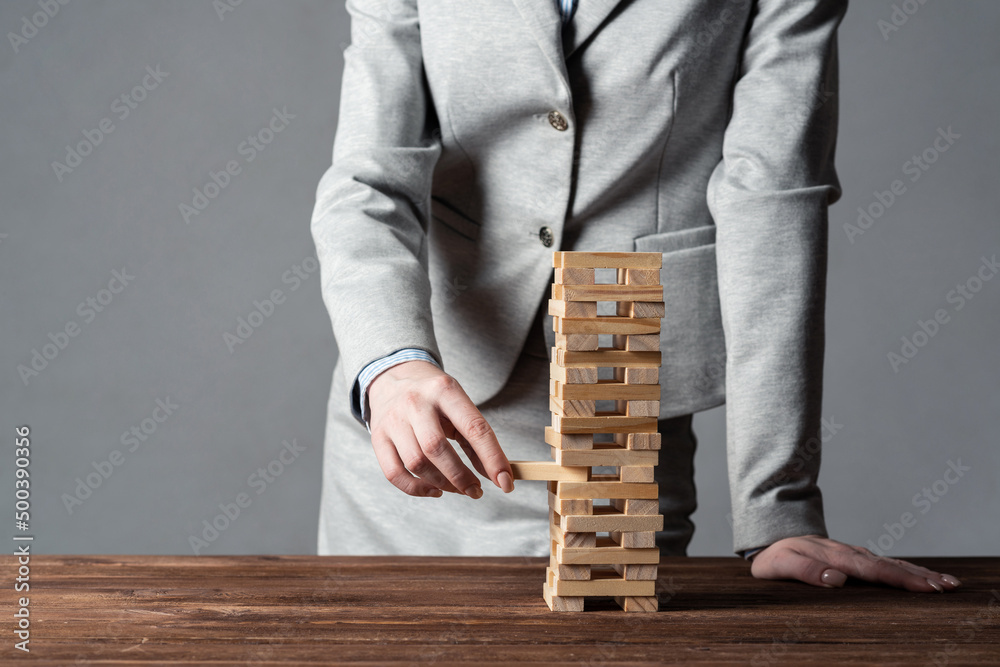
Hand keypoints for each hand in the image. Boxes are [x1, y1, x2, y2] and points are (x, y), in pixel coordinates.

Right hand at [367, 360, 514, 498]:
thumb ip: (475, 438)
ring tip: (457, 488)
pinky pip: (394, 473)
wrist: (392, 376)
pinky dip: (416, 489)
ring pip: (416, 463)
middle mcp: (416, 403)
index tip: (505, 482)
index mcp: (444, 390)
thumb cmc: (433, 395)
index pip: (474, 428)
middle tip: (476, 491)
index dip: (493, 459)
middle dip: (461, 477)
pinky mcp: (379, 437)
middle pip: (437, 448)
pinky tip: (434, 489)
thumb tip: (495, 474)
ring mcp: (393, 420)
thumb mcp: (457, 404)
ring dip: (442, 484)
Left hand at [749, 535, 961, 592]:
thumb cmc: (775, 557)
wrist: (772, 538)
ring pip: (892, 563)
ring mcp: (855, 554)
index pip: (872, 571)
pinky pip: (887, 563)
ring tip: (949, 584)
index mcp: (835, 557)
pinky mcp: (857, 558)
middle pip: (889, 566)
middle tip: (948, 587)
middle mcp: (850, 553)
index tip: (925, 588)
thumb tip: (837, 579)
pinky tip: (926, 577)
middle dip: (920, 578)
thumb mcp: (780, 565)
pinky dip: (908, 569)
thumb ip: (805, 571)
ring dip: (920, 574)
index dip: (899, 579)